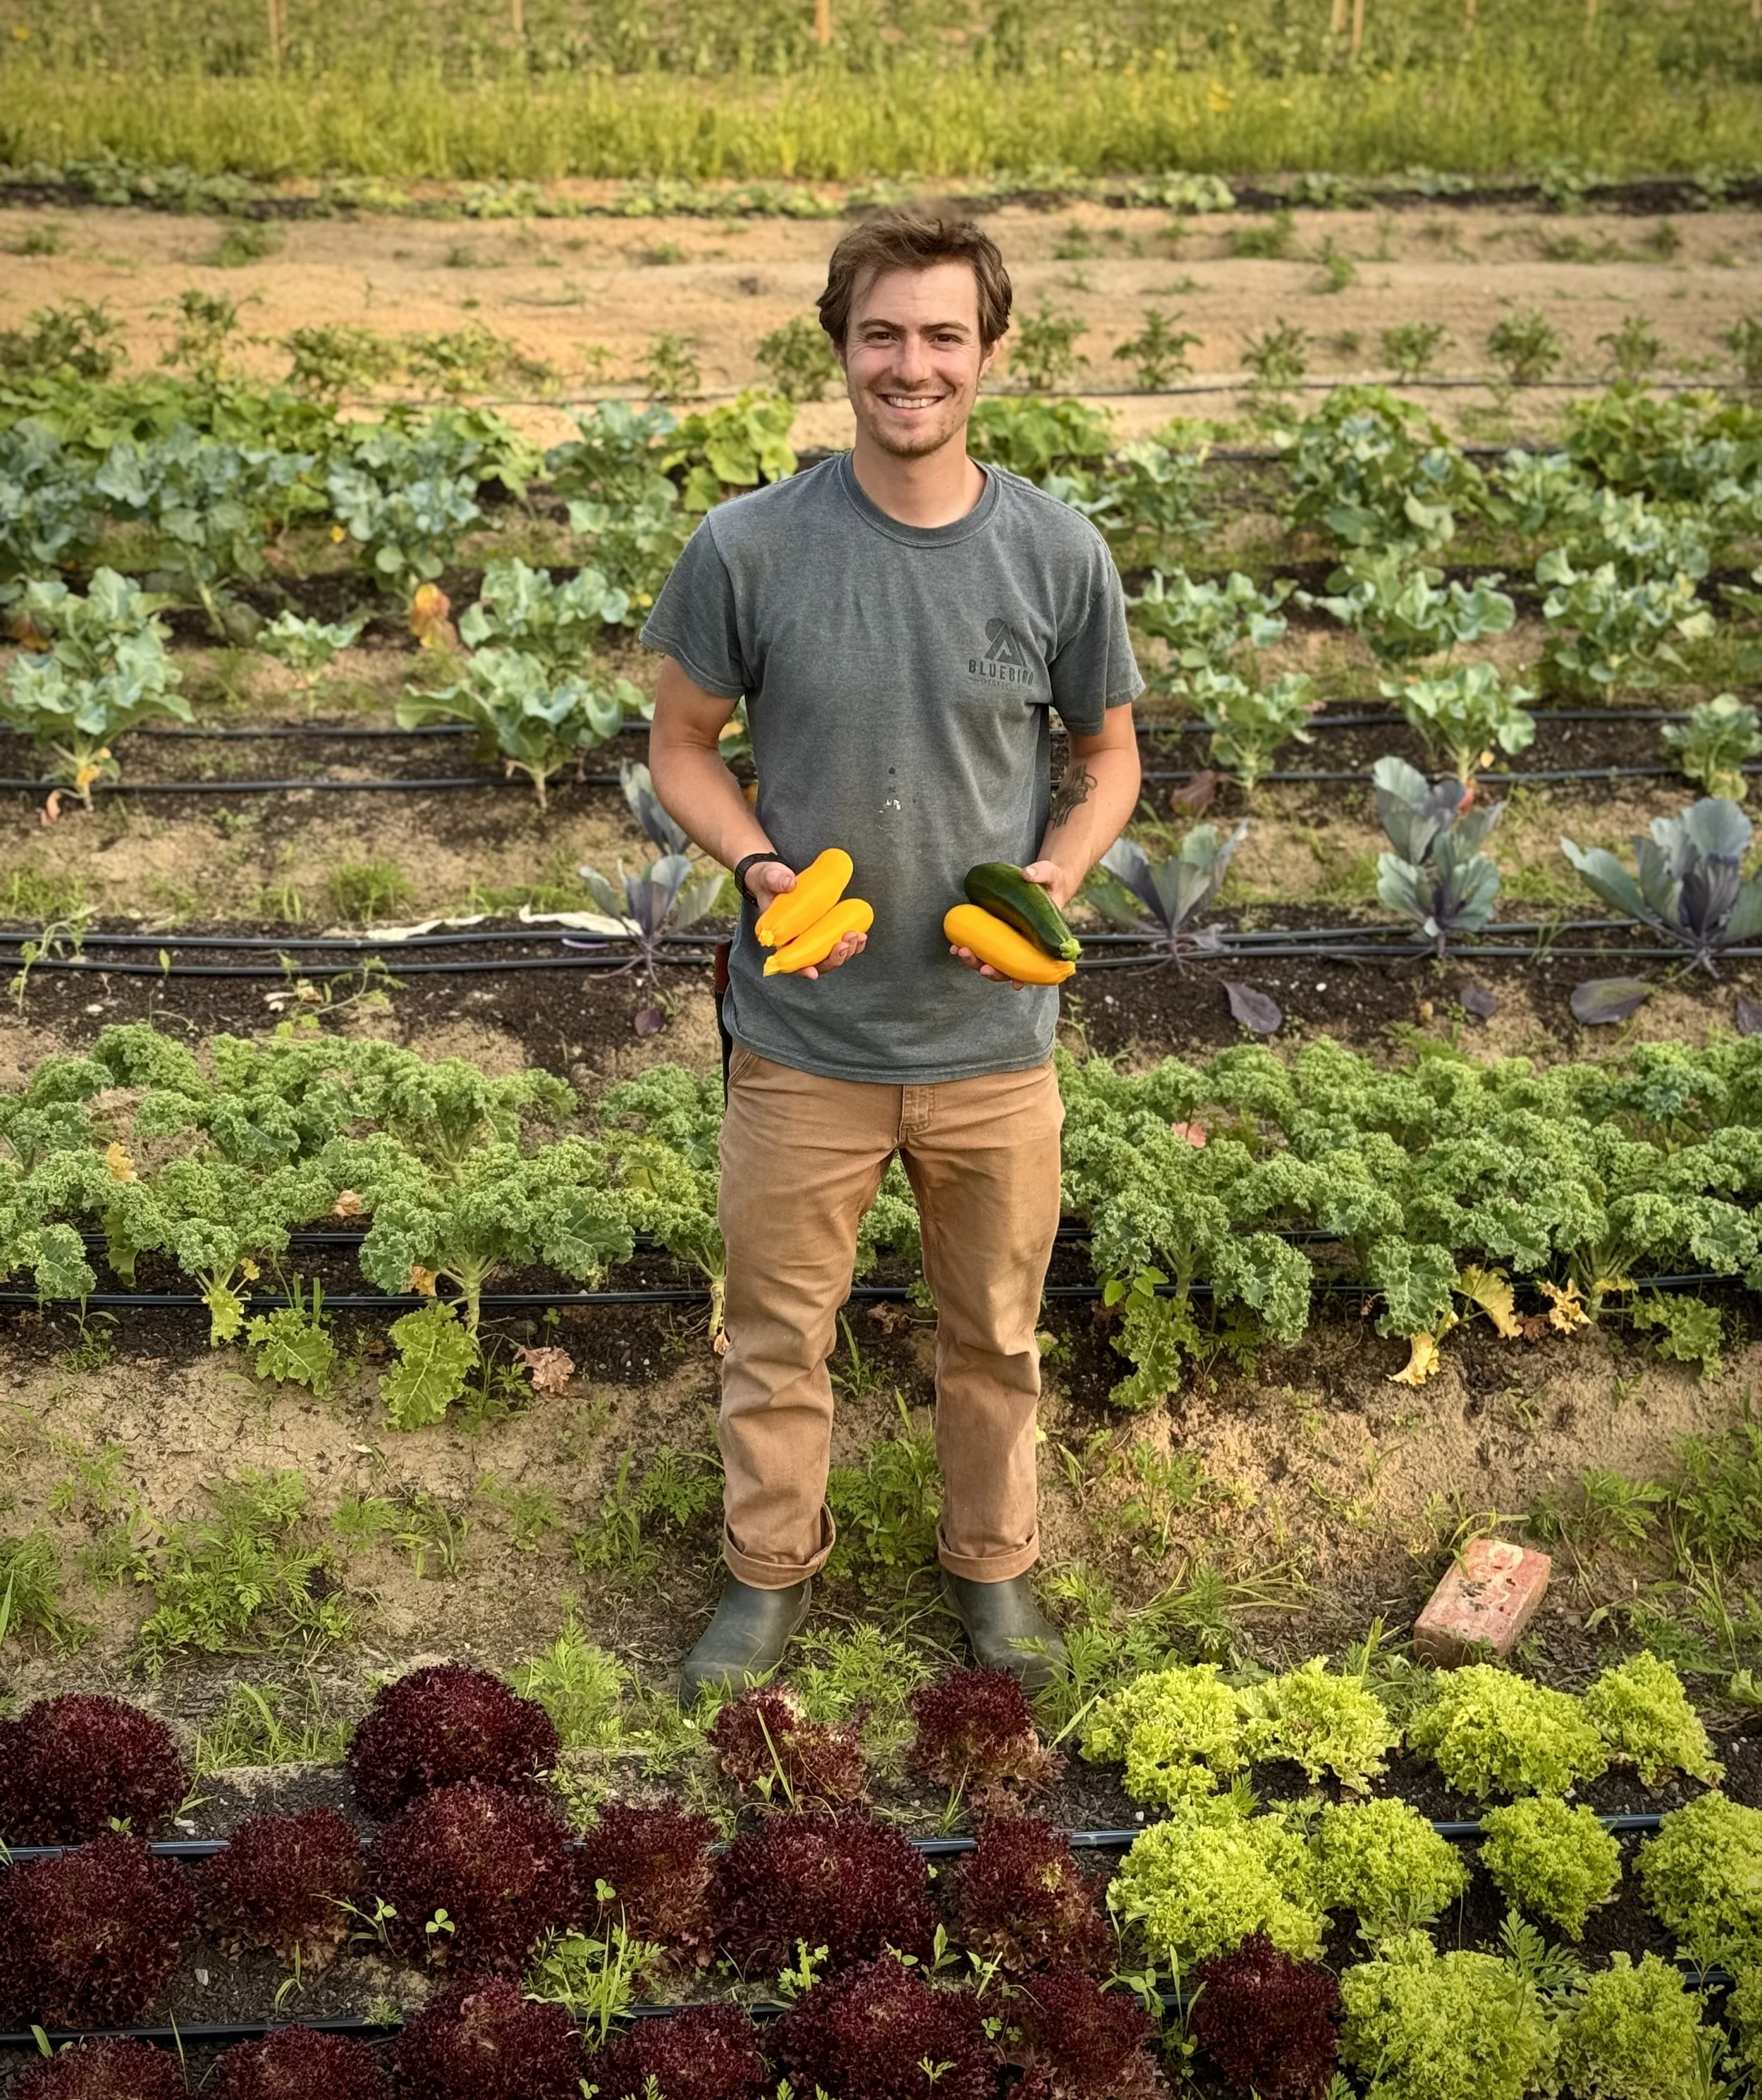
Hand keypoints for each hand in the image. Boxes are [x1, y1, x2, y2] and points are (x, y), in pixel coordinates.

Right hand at [748, 859, 867, 980]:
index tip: (812, 972)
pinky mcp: (825, 928)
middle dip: (832, 958)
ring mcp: (812, 936)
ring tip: (856, 936)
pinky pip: (839, 941)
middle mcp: (797, 942)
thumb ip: (776, 879)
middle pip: (816, 962)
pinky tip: (861, 934)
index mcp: (779, 936)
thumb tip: (789, 883)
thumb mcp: (769, 876)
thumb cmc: (769, 880)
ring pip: (830, 955)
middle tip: (844, 943)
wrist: (777, 877)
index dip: (801, 969)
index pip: (788, 961)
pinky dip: (851, 942)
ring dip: (846, 951)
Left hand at [949, 859, 1071, 989]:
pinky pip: (982, 946)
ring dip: (974, 961)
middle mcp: (1024, 945)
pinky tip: (955, 946)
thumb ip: (1040, 873)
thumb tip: (1025, 874)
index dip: (1025, 977)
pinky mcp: (996, 933)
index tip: (1016, 984)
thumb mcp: (1049, 874)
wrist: (1042, 881)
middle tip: (980, 966)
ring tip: (959, 950)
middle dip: (992, 970)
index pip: (1035, 965)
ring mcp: (1008, 941)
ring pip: (991, 960)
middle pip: (1008, 968)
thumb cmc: (1051, 881)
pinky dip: (969, 948)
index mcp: (1042, 939)